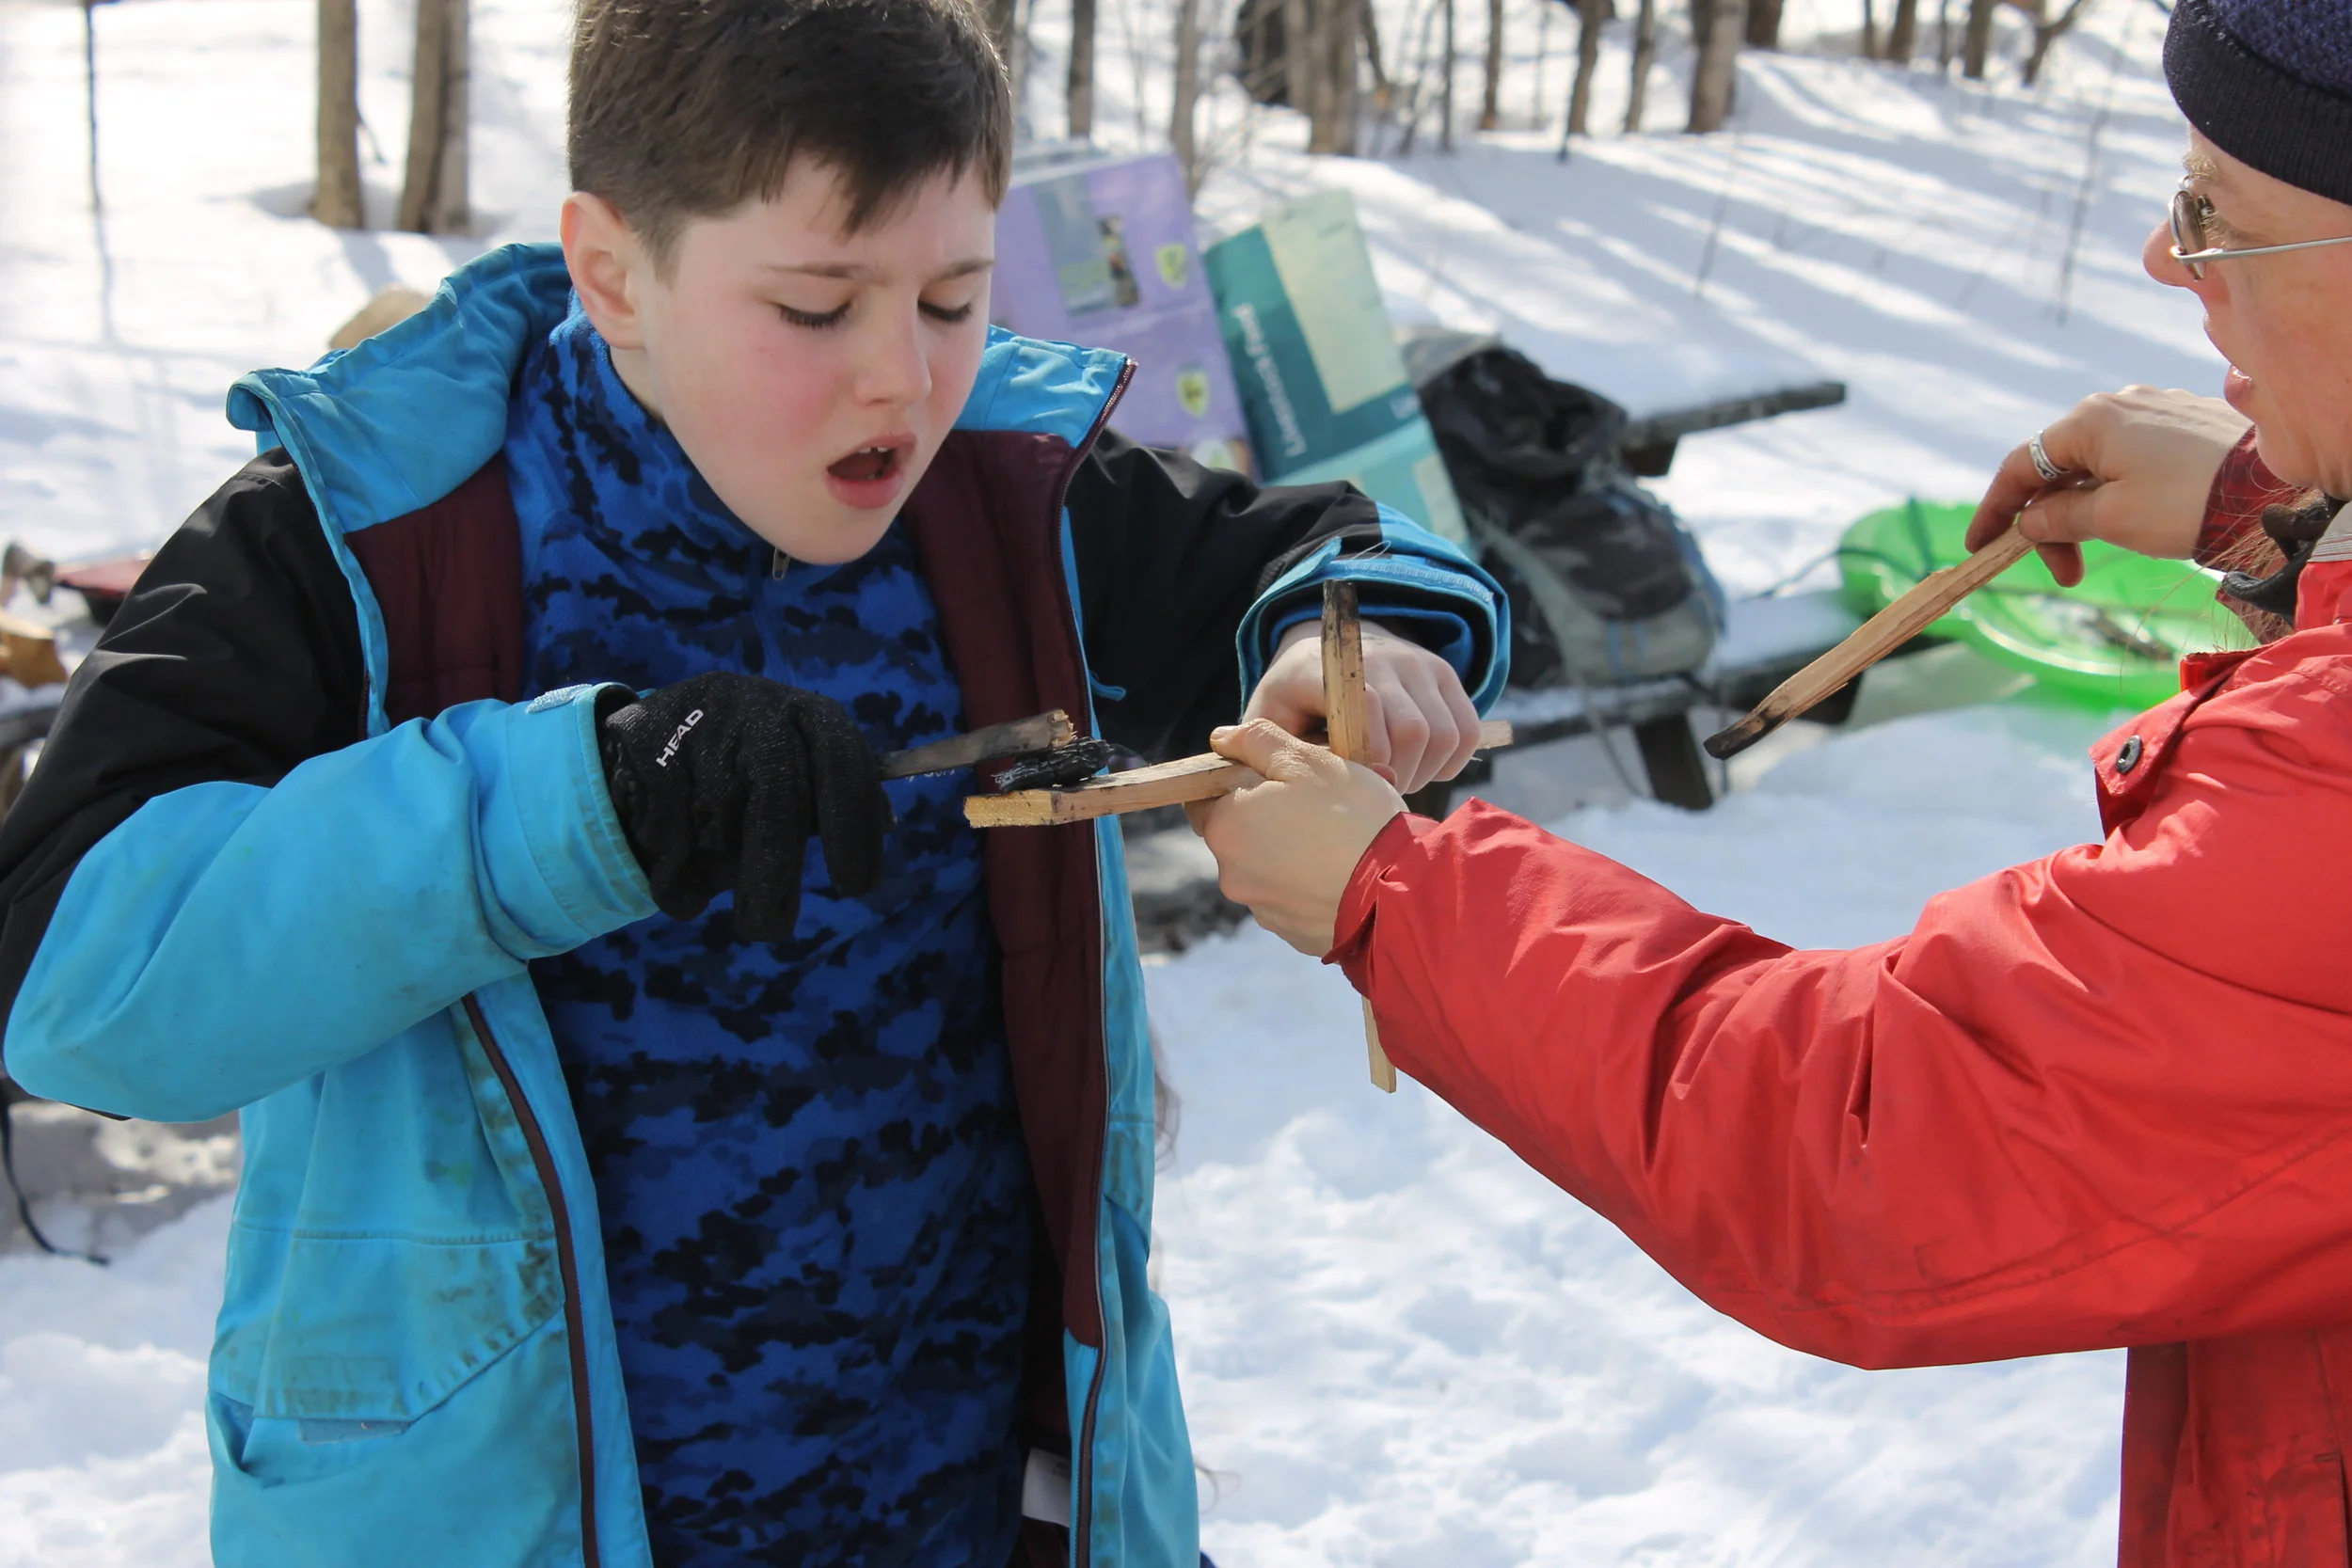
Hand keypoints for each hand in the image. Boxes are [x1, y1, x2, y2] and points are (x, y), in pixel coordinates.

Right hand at [596, 671, 889, 940]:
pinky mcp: (649, 751)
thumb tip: (885, 825)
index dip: (853, 829)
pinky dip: (675, 872)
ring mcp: (702, 732)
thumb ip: (840, 791)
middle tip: (771, 930)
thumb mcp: (803, 758)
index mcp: (808, 715)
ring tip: (712, 855)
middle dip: (775, 876)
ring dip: (717, 867)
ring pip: (719, 829)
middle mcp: (759, 716)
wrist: (658, 725)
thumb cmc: (752, 755)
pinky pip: (668, 839)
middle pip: (778, 805)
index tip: (855, 886)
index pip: (845, 767)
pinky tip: (676, 853)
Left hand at [1185, 719, 1406, 955]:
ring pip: (1271, 867)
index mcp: (1226, 827)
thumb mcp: (1308, 760)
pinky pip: (1297, 898)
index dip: (1238, 781)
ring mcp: (1264, 909)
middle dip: (1274, 815)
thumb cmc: (1352, 817)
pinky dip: (1314, 884)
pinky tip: (1348, 872)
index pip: (1205, 797)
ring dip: (1296, 851)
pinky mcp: (1294, 934)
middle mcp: (1232, 875)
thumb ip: (1259, 741)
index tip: (1276, 776)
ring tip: (1346, 837)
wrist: (1400, 893)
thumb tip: (1223, 738)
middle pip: (1242, 833)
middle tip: (1324, 801)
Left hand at [1245, 619, 1481, 793]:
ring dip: (1424, 772)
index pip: (1365, 707)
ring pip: (1444, 734)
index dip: (1366, 756)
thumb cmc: (1293, 700)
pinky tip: (1421, 768)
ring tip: (1394, 781)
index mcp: (1330, 667)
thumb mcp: (1271, 719)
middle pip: (1413, 730)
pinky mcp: (1446, 675)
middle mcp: (1383, 657)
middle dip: (1397, 775)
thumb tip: (1314, 780)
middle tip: (1375, 791)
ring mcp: (1419, 663)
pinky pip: (1466, 730)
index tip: (1353, 783)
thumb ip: (1279, 750)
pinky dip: (1449, 762)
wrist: (1326, 649)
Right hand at [1966, 386, 2248, 586]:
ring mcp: (2153, 410)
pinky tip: (2130, 523)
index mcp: (2087, 422)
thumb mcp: (2109, 519)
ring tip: (2098, 555)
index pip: (2021, 466)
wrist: (2269, 490)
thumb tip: (2029, 522)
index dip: (1996, 509)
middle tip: (2064, 573)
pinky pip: (2130, 457)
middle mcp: (2116, 405)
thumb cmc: (2183, 503)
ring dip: (2085, 512)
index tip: (1980, 547)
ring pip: (2096, 464)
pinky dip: (2115, 493)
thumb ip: (2057, 518)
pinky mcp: (2184, 422)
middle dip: (2051, 522)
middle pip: (2059, 467)